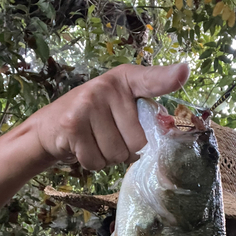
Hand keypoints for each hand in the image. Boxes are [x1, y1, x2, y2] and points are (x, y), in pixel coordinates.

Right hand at [32, 63, 189, 170]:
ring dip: (108, 158)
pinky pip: (97, 161)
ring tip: (95, 142)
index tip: (185, 71)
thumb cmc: (93, 120)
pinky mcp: (73, 125)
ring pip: (117, 155)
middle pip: (138, 141)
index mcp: (125, 80)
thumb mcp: (119, 110)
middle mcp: (107, 87)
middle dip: (126, 151)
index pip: (150, 80)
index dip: (169, 78)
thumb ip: (144, 117)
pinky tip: (84, 148)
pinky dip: (93, 163)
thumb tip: (168, 129)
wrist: (49, 127)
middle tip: (109, 138)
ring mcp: (88, 104)